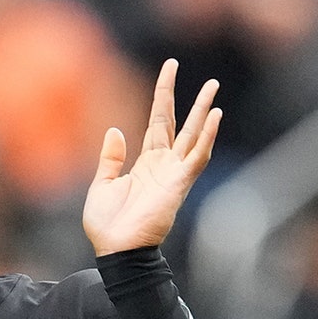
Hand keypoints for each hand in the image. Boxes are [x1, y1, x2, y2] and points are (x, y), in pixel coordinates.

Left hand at [82, 59, 220, 256]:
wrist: (115, 250)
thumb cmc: (108, 224)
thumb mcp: (102, 184)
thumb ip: (110, 158)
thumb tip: (115, 130)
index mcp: (146, 163)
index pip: (158, 122)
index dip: (163, 95)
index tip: (170, 68)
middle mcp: (164, 165)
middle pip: (179, 124)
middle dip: (190, 99)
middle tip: (207, 77)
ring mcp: (173, 174)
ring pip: (193, 136)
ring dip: (204, 112)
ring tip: (213, 88)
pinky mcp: (178, 185)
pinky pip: (196, 157)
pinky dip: (206, 137)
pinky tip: (215, 117)